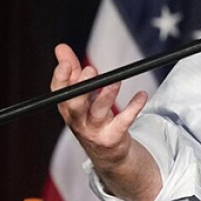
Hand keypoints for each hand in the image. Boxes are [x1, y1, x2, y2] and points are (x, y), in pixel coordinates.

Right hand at [51, 44, 159, 200]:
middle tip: (89, 70)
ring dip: (107, 96)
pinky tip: (142, 95)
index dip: (60, 78)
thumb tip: (61, 47)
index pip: (59, 93)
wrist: (106, 153)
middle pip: (74, 106)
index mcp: (68, 108)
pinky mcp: (113, 137)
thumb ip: (72, 71)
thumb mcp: (81, 95)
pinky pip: (123, 121)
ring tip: (116, 81)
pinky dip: (133, 107)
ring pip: (98, 113)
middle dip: (80, 88)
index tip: (66, 62)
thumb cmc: (90, 117)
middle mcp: (78, 120)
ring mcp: (95, 130)